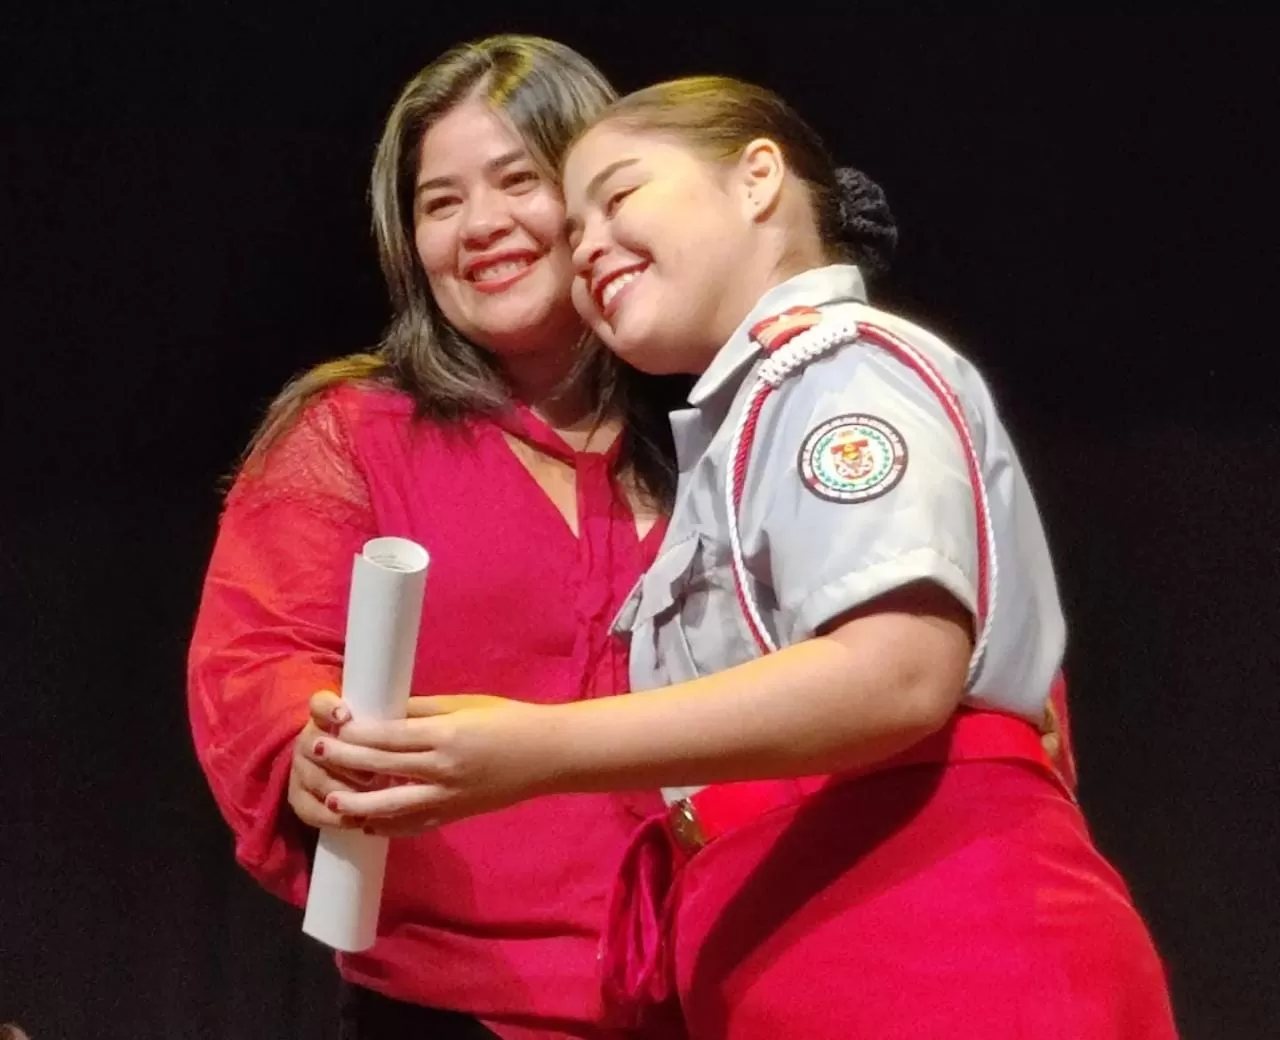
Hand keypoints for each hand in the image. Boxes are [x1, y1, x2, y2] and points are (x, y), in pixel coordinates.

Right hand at [286, 690, 378, 829]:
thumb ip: (388, 723)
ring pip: (315, 779)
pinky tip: (357, 820)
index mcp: (325, 715)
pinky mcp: (297, 796)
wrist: (342, 771)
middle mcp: (308, 739)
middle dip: (346, 761)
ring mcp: (299, 768)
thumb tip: (411, 723)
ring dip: (344, 790)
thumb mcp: (380, 728)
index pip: (319, 704)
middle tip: (373, 774)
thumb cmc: (373, 745)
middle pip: (316, 745)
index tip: (344, 716)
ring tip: (373, 799)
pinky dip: (333, 817)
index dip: (329, 709)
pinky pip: (309, 809)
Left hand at [300, 695, 560, 834]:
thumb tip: (382, 713)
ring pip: (392, 807)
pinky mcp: (455, 815)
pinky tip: (366, 822)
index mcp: (447, 735)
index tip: (330, 726)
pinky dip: (388, 826)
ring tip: (330, 799)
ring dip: (357, 804)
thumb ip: (422, 711)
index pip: (389, 737)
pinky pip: (414, 825)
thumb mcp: (465, 706)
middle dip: (345, 761)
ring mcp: (449, 797)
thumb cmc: (509, 721)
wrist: (548, 755)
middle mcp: (444, 769)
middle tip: (314, 752)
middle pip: (382, 768)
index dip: (355, 733)